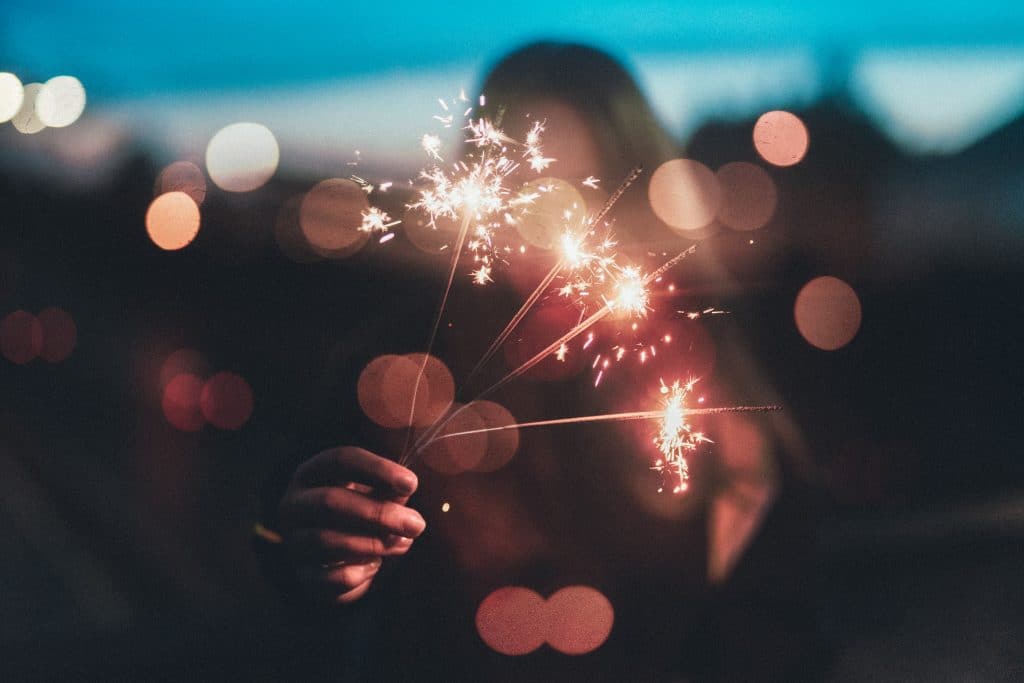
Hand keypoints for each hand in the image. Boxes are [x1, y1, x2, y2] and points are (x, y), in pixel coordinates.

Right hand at [278, 446, 424, 603]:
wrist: (341, 556)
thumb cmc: (364, 511)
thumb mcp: (377, 493)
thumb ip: (390, 490)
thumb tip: (403, 493)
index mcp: (313, 473)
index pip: (340, 460)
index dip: (377, 470)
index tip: (411, 484)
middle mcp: (295, 504)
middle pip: (329, 501)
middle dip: (378, 513)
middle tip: (416, 524)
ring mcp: (294, 541)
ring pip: (325, 541)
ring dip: (371, 544)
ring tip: (401, 544)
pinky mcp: (302, 576)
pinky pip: (328, 578)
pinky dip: (358, 573)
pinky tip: (375, 565)